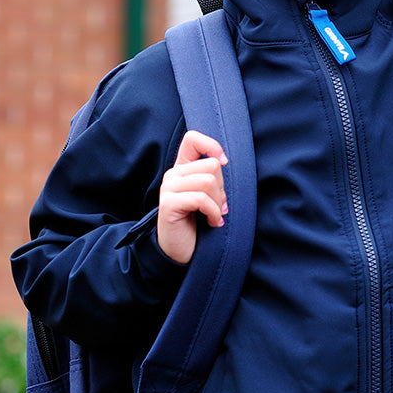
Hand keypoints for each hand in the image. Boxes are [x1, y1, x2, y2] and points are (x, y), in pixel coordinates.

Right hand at [157, 131, 227, 264]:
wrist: (183, 253)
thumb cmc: (198, 226)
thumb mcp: (208, 197)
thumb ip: (212, 178)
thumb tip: (224, 162)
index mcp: (183, 169)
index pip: (193, 139)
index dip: (212, 146)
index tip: (224, 163)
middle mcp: (173, 175)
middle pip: (211, 166)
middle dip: (222, 189)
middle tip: (218, 207)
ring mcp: (168, 188)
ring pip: (208, 181)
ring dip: (218, 203)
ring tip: (214, 216)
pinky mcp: (168, 204)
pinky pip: (201, 199)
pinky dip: (212, 212)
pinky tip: (212, 223)